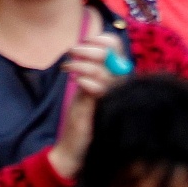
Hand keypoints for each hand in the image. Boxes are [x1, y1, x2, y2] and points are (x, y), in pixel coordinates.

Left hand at [47, 31, 129, 180]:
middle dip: (89, 49)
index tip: (85, 40)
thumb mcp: (85, 86)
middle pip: (112, 55)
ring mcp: (115, 97)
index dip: (102, 39)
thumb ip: (90, 68)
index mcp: (116, 76)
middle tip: (71, 52)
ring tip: (67, 69)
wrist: (75, 147)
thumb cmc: (82, 115)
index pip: (118, 48)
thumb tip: (87, 43)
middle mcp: (120, 84)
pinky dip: (87, 81)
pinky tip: (77, 83)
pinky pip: (101, 88)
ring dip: (81, 65)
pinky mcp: (107, 109)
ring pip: (103, 70)